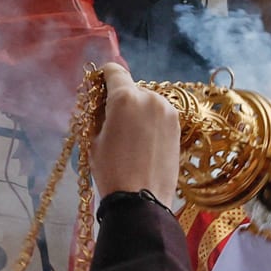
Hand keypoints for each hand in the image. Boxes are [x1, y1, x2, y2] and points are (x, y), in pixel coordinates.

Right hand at [91, 64, 181, 205]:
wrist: (142, 199)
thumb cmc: (110, 169)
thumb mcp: (93, 138)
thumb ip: (97, 112)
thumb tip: (98, 99)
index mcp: (126, 97)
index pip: (114, 71)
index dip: (103, 77)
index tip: (98, 88)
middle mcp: (151, 97)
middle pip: (131, 87)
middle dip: (120, 98)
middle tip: (111, 119)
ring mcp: (168, 111)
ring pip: (147, 100)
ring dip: (137, 109)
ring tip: (128, 134)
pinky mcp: (178, 126)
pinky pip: (159, 114)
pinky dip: (149, 120)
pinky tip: (142, 141)